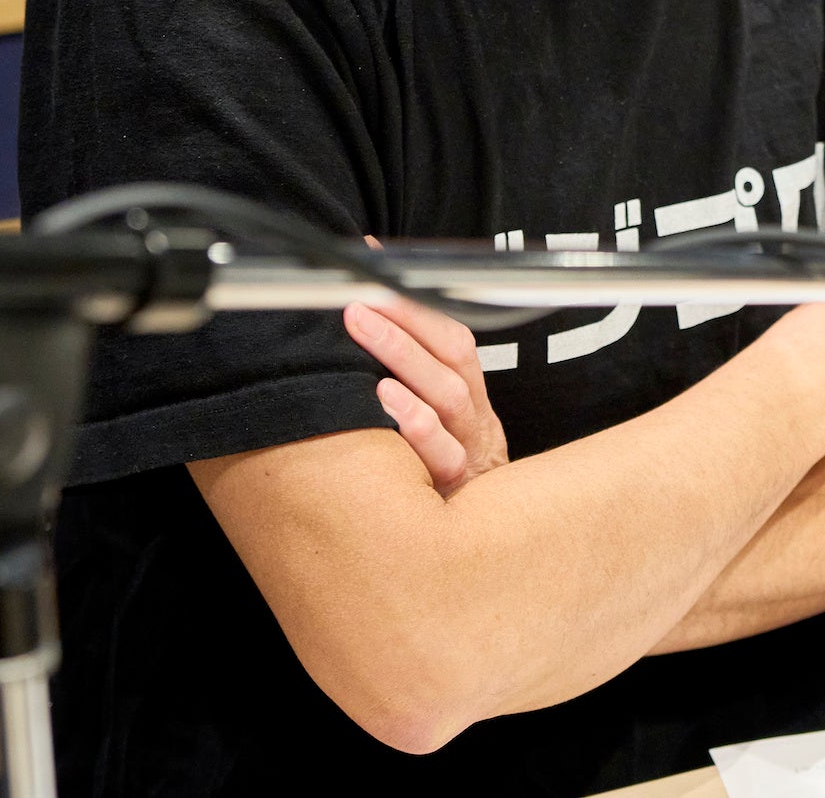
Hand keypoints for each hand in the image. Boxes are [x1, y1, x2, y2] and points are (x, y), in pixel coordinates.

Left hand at [344, 292, 509, 498]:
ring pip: (448, 399)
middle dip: (404, 323)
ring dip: (406, 361)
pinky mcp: (451, 490)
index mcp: (470, 398)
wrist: (468, 553)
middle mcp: (473, 421)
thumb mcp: (436, 432)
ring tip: (365, 336)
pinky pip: (440, 455)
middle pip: (451, 360)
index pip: (450, 337)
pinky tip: (384, 406)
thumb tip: (351, 335)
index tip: (376, 272)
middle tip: (358, 301)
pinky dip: (415, 426)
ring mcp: (466, 455)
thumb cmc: (433, 484)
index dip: (416, 303)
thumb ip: (408, 390)